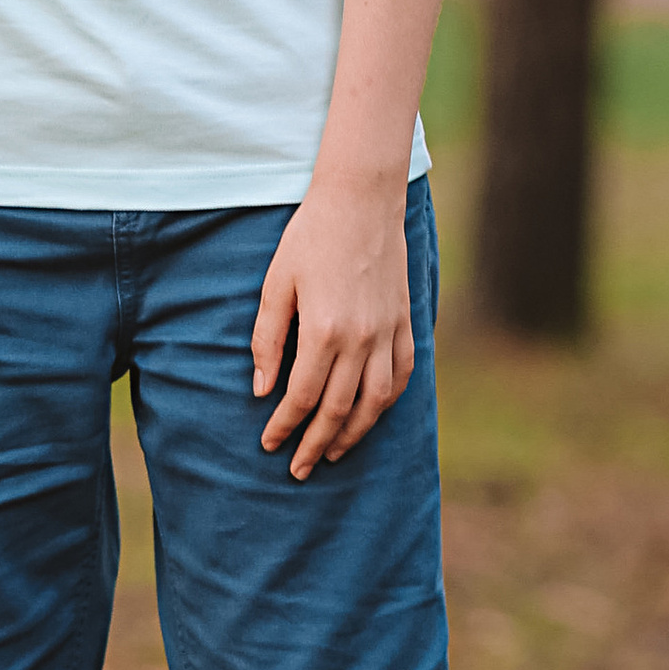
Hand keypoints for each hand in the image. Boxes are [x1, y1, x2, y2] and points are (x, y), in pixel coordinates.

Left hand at [250, 174, 412, 478]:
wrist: (361, 200)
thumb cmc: (310, 237)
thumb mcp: (275, 284)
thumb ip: (268, 340)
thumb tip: (262, 390)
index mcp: (324, 330)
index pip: (301, 396)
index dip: (284, 426)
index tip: (270, 444)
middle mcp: (362, 339)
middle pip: (339, 409)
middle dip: (316, 443)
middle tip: (298, 469)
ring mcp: (389, 332)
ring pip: (376, 402)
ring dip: (354, 434)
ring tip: (332, 453)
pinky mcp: (406, 322)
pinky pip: (402, 375)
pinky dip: (387, 403)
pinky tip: (370, 415)